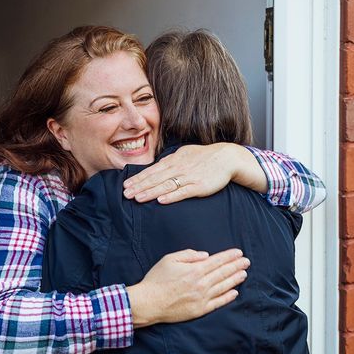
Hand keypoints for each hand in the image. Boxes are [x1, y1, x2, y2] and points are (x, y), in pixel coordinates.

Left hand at [122, 143, 268, 203]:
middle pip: (156, 178)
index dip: (139, 178)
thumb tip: (157, 167)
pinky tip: (160, 200)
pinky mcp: (199, 186)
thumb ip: (171, 161)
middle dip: (139, 186)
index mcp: (175, 160)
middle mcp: (179, 168)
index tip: (126, 184)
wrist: (227, 158)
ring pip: (166, 185)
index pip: (153, 170)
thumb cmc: (206, 157)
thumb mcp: (185, 153)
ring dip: (150, 192)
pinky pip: (183, 192)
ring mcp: (189, 177)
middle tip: (125, 193)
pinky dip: (171, 196)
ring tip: (137, 198)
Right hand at [126, 248, 248, 326]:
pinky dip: (227, 297)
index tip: (239, 253)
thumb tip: (206, 255)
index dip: (229, 256)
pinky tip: (235, 292)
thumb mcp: (169, 259)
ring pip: (223, 287)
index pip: (217, 261)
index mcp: (194, 270)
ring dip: (235, 279)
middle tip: (247, 262)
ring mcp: (202, 298)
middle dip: (237, 266)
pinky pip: (218, 303)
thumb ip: (189, 255)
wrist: (149, 302)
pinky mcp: (200, 310)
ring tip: (244, 274)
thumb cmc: (156, 279)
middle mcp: (201, 284)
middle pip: (223, 273)